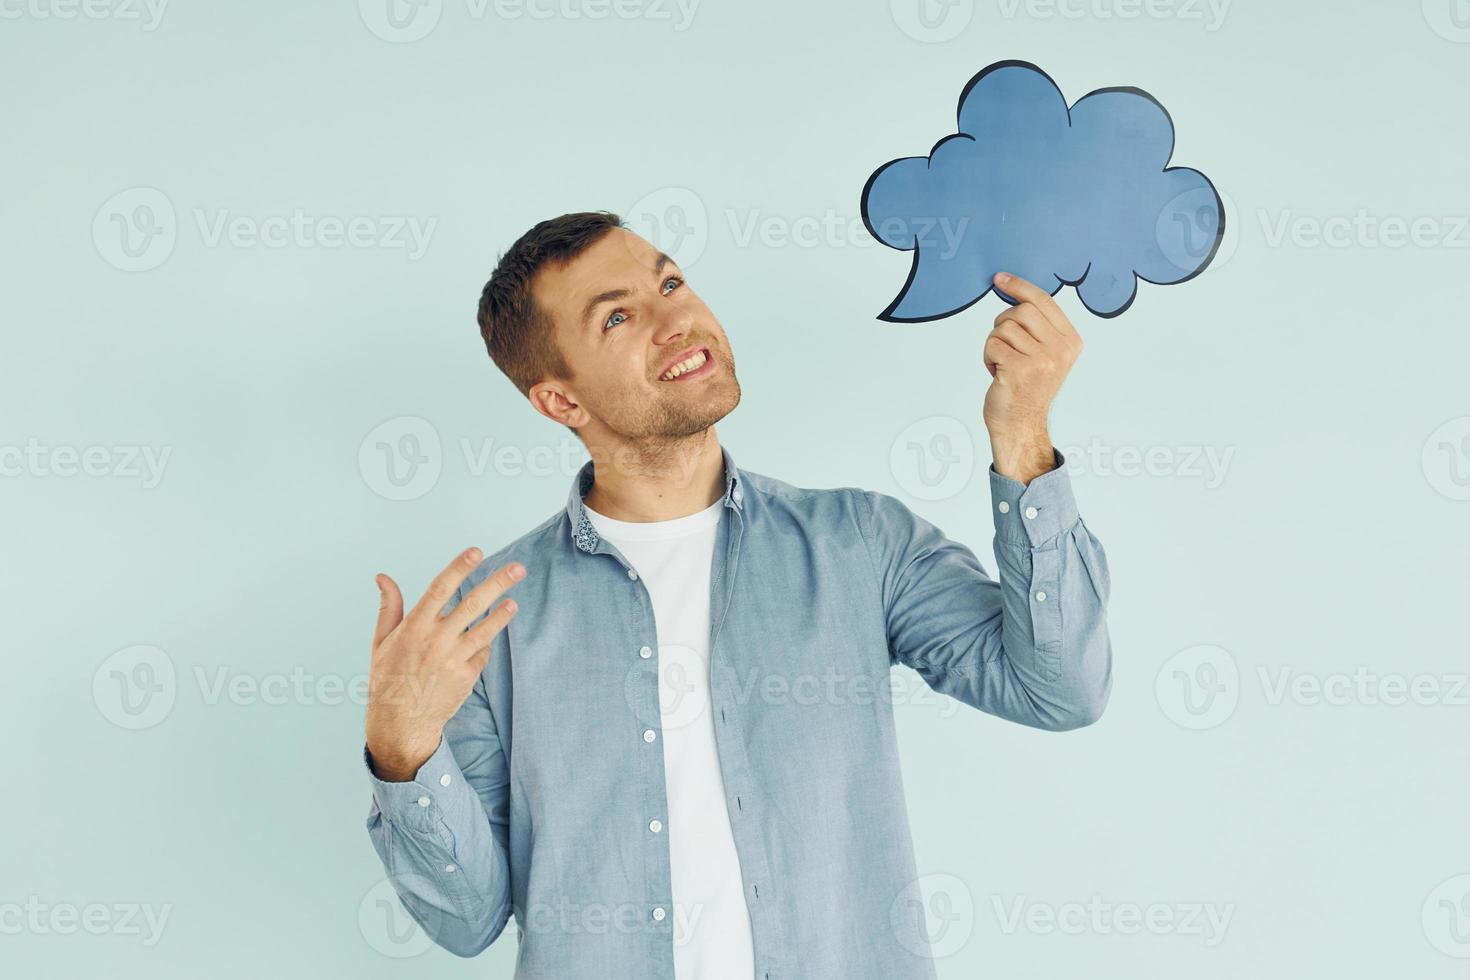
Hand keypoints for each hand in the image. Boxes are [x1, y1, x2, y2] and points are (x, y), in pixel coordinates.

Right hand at [365, 548, 522, 780]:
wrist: (400, 723)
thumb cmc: (388, 679)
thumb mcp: (381, 641)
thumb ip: (389, 607)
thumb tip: (383, 577)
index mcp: (414, 627)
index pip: (440, 588)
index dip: (459, 567)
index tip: (476, 551)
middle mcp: (436, 640)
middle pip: (472, 604)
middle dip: (497, 583)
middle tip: (518, 569)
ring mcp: (453, 659)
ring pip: (485, 629)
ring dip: (502, 614)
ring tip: (513, 602)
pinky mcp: (466, 677)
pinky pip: (481, 653)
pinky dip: (483, 644)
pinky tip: (484, 638)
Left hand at [982, 272, 1082, 437]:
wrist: (1021, 424)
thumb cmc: (1028, 388)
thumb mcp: (1045, 354)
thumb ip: (1039, 327)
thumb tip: (1015, 293)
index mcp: (1071, 341)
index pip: (1044, 301)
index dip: (1019, 286)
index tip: (1000, 279)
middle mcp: (1061, 349)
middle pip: (1020, 311)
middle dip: (1003, 324)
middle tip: (1004, 346)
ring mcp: (1042, 360)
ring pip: (1003, 328)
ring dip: (994, 344)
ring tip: (1003, 363)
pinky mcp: (1020, 369)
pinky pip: (992, 345)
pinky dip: (988, 357)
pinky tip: (997, 372)